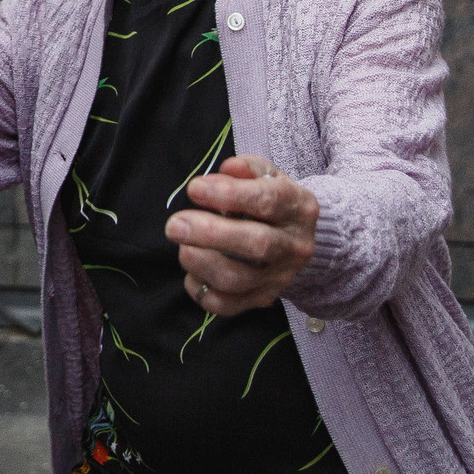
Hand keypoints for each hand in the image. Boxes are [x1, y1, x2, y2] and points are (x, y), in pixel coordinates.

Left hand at [165, 155, 318, 317]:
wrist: (296, 239)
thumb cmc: (272, 200)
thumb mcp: (266, 176)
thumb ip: (246, 169)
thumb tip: (228, 167)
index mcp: (298, 207)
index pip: (267, 200)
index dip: (228, 195)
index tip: (194, 189)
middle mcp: (295, 246)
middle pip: (256, 244)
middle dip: (209, 234)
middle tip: (174, 225)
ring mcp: (280, 277)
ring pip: (238, 279)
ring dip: (201, 263)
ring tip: (182, 247)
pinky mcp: (263, 299)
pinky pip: (227, 305)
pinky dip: (201, 290)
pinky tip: (192, 272)